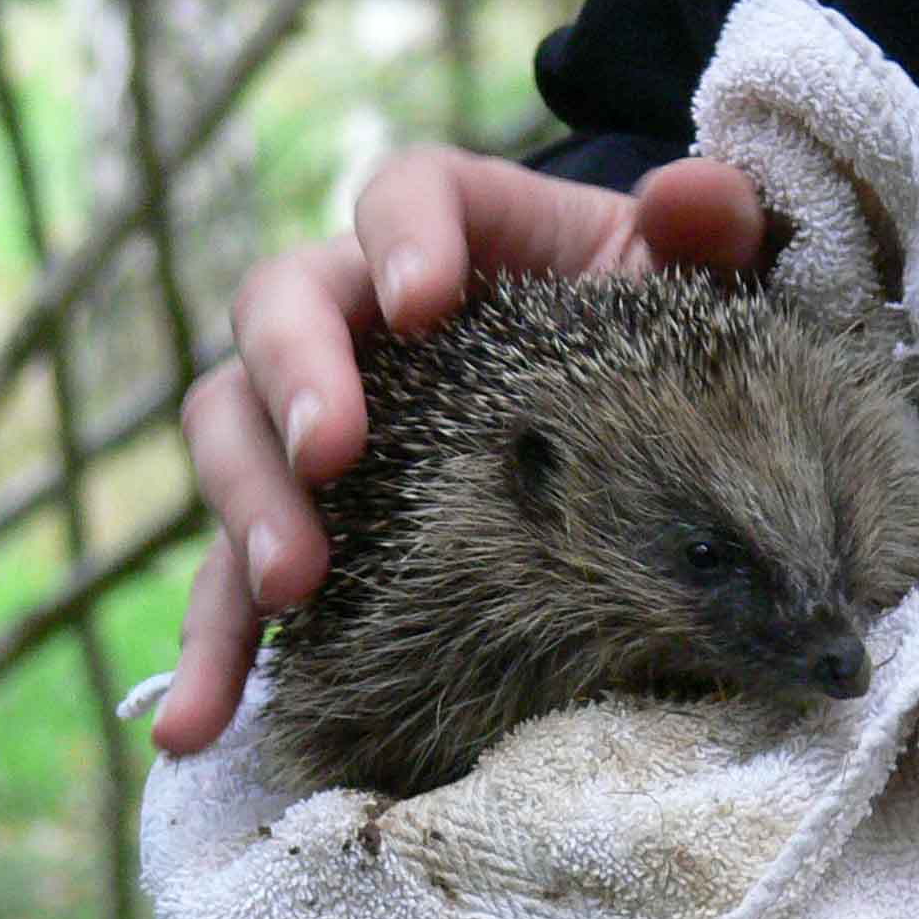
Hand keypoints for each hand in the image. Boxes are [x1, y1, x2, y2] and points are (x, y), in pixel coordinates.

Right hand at [152, 147, 765, 752]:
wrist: (658, 439)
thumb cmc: (676, 342)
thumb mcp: (714, 283)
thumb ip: (717, 227)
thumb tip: (693, 195)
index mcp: (470, 234)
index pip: (408, 193)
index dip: (399, 234)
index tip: (422, 299)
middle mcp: (373, 322)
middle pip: (282, 309)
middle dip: (293, 381)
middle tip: (331, 456)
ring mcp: (331, 427)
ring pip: (236, 438)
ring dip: (245, 510)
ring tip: (286, 590)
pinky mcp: (319, 532)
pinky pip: (240, 581)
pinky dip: (218, 652)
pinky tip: (201, 725)